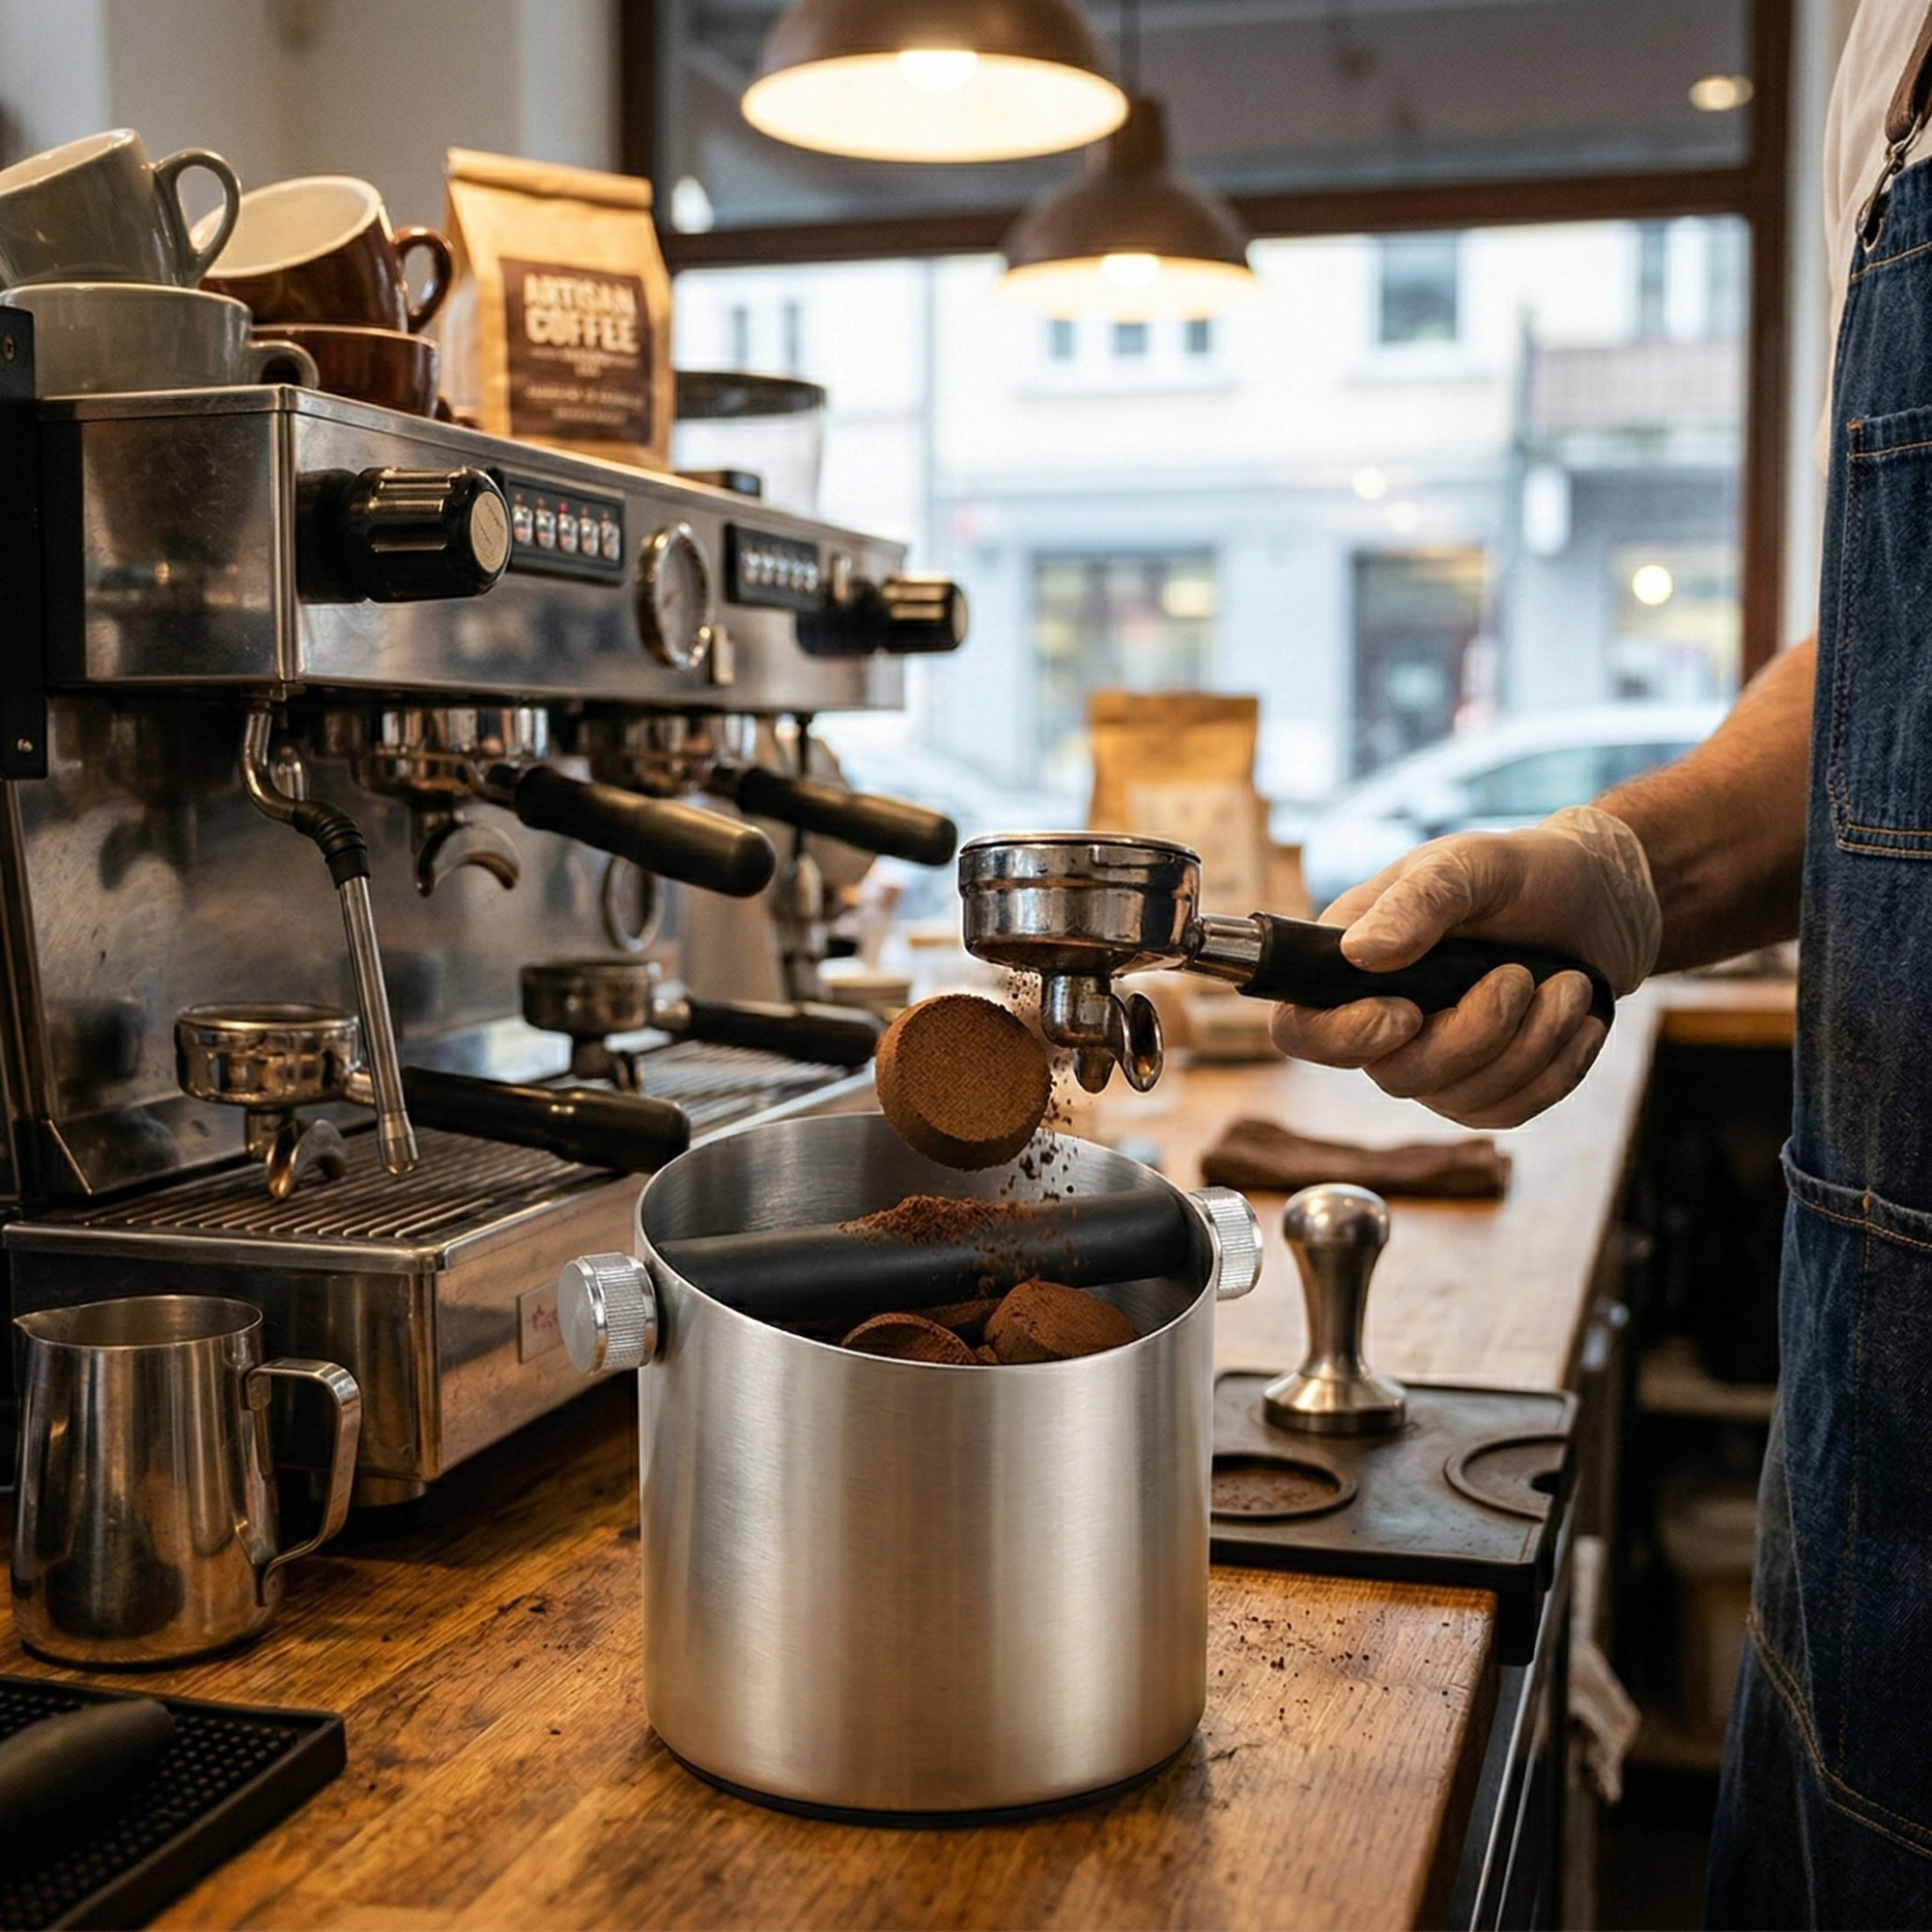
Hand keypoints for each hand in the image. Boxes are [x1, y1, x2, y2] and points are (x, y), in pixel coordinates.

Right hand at [1270, 806, 1658, 1127]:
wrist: (1601, 903)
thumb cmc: (1524, 873)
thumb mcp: (1472, 864)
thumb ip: (1417, 901)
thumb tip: (1359, 954)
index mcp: (1351, 963)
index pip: (1302, 1029)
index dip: (1341, 1038)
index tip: (1406, 1013)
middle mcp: (1381, 1022)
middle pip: (1394, 1075)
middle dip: (1472, 1034)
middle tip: (1519, 975)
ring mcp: (1433, 1061)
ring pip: (1458, 1099)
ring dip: (1529, 1044)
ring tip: (1568, 984)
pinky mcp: (1485, 1088)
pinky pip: (1508, 1110)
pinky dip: (1556, 1068)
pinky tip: (1578, 1021)